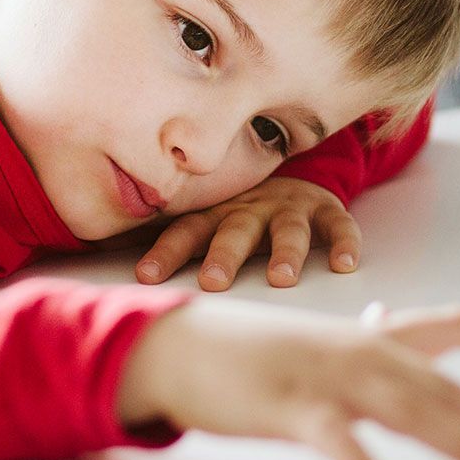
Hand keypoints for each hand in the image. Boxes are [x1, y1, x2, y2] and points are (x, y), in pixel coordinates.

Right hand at [118, 299, 459, 459]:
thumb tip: (388, 327)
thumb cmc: (250, 354)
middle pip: (444, 387)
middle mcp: (360, 349)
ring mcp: (331, 378)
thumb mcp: (315, 345)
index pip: (451, 324)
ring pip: (416, 410)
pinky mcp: (297, 411)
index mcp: (368, 334)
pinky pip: (349, 449)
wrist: (181, 346)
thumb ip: (358, 345)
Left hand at [136, 176, 359, 290]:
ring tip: (282, 278)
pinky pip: (338, 225)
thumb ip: (175, 242)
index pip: (185, 231)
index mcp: (215, 214)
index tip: (144, 277)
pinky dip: (344, 243)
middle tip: (213, 283)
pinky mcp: (325, 209)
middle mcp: (250, 208)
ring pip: (287, 229)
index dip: (165, 253)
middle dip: (223, 256)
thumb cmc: (238, 211)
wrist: (290, 176)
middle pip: (234, 231)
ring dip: (286, 253)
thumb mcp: (207, 219)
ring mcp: (289, 207)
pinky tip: (345, 264)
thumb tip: (113, 271)